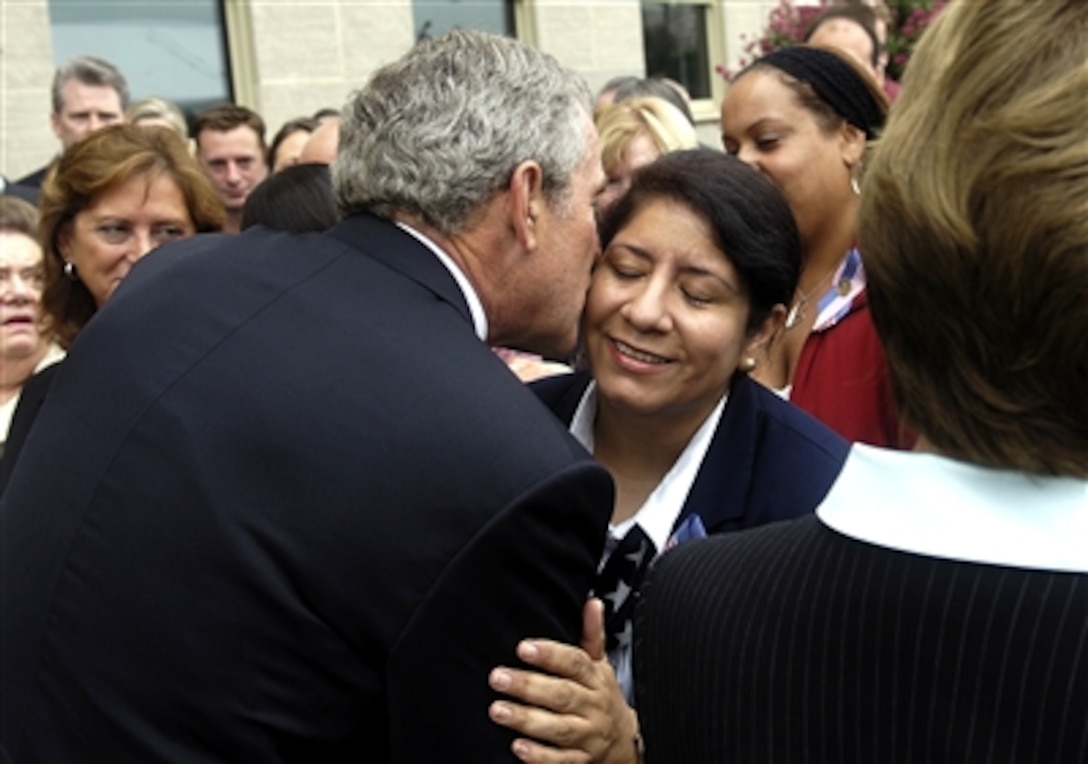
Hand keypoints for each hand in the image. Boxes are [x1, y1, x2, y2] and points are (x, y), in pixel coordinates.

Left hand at [489, 599, 640, 763]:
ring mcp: (587, 735)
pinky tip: (518, 746)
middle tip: (498, 677)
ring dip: (527, 720)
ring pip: (558, 728)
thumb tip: (592, 603)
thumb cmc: (604, 699)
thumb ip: (592, 635)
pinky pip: (560, 760)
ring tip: (498, 710)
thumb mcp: (601, 665)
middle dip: (529, 686)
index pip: (575, 663)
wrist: (626, 744)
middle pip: (562, 695)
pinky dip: (540, 755)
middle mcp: (592, 707)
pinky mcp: (580, 761)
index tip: (523, 647)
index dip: (550, 654)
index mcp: (596, 679)